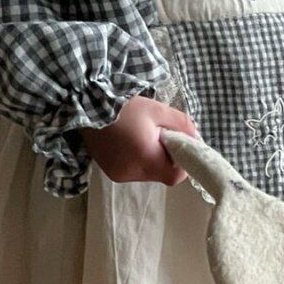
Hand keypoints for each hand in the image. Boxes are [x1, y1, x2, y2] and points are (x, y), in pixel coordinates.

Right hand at [80, 95, 199, 186]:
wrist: (87, 106)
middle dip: (165, 158)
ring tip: (141, 137)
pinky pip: (132, 171)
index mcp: (146, 159)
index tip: (179, 146)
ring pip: (146, 173)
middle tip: (159, 136)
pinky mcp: (110, 172)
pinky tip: (129, 142)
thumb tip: (195, 137)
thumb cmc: (125, 108)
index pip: (175, 176)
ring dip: (150, 159)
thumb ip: (181, 124)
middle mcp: (132, 173)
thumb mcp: (158, 110)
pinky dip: (136, 160)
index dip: (182, 164)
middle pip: (161, 175)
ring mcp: (119, 175)